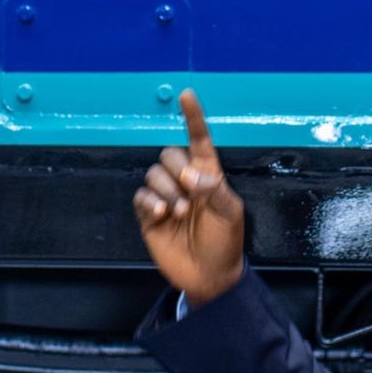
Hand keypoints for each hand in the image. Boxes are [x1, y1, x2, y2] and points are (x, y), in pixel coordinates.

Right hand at [133, 89, 245, 304]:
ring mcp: (166, 197)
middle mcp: (185, 182)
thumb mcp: (230, 214)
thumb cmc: (225, 243)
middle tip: (190, 194)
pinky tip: (162, 215)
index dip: (193, 118)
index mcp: (208, 176)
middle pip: (169, 154)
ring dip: (166, 191)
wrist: (208, 277)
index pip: (199, 140)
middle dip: (176, 170)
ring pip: (153, 174)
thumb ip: (214, 189)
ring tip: (179, 212)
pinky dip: (150, 202)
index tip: (187, 95)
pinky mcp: (150, 215)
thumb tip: (192, 173)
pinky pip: (141, 196)